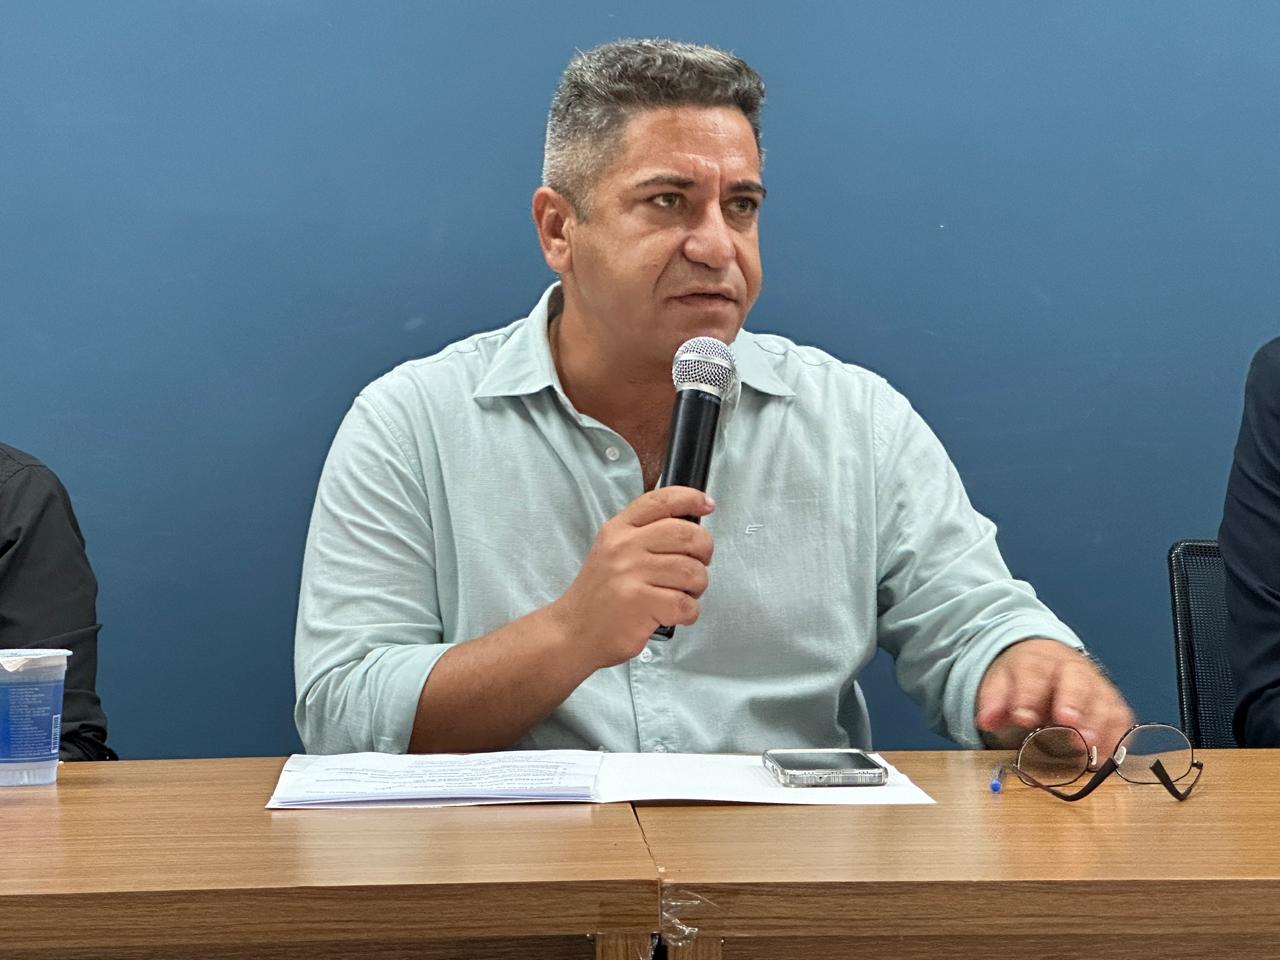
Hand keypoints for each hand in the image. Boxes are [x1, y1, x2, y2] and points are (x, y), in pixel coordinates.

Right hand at [550, 486, 714, 670]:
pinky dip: (688, 613)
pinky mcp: (640, 604)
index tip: (707, 505)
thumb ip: (643, 534)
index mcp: (618, 530)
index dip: (691, 498)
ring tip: (681, 594)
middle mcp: (624, 547)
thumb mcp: (611, 551)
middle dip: (704, 551)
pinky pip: (686, 604)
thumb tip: (690, 524)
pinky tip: (673, 614)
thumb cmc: (600, 595)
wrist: (573, 632)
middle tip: (697, 565)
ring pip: (692, 572)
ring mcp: (631, 575)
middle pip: (687, 535)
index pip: (661, 500)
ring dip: (697, 587)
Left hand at [976, 638, 1134, 755]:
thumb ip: (994, 701)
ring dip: (1098, 721)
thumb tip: (986, 720)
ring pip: (1102, 697)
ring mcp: (1095, 684)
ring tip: (1089, 743)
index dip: (1029, 695)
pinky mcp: (1112, 702)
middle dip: (1072, 701)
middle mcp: (1071, 669)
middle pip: (1076, 680)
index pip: (1034, 673)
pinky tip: (1106, 753)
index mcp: (1038, 661)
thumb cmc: (1024, 678)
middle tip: (1068, 722)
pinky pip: (1120, 716)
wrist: (1047, 662)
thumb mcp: (1001, 683)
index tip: (1023, 717)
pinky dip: (1116, 734)